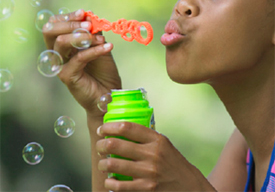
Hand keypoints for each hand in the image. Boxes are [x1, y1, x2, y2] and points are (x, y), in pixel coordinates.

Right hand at [42, 9, 121, 116]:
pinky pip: (79, 58)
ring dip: (83, 36)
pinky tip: (108, 47)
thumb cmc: (104, 72)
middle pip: (50, 31)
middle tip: (89, 25)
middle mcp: (58, 55)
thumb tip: (91, 17)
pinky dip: (95, 50)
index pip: (55, 25)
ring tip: (101, 38)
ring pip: (61, 43)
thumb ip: (94, 34)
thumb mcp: (100, 47)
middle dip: (70, 23)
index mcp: (64, 46)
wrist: (109, 95)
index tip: (84, 13)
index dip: (68, 17)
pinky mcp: (67, 76)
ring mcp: (61, 66)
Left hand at [96, 122, 215, 190]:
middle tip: (99, 146)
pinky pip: (120, 185)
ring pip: (114, 164)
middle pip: (116, 144)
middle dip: (101, 145)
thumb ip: (145, 137)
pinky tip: (109, 180)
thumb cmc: (172, 162)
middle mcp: (152, 153)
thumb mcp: (163, 144)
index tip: (102, 129)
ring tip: (102, 163)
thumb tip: (121, 130)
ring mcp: (148, 172)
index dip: (110, 127)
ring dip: (103, 163)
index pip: (127, 127)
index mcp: (156, 139)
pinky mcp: (146, 188)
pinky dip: (110, 182)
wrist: (189, 186)